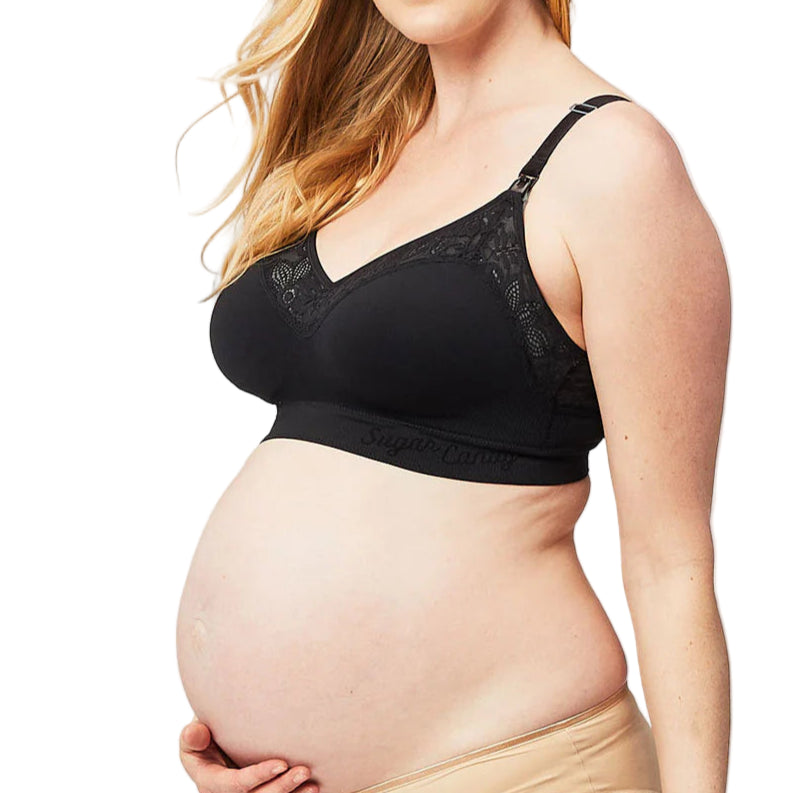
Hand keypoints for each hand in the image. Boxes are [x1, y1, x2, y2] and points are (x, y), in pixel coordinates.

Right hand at [179, 717, 317, 792]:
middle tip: (305, 771)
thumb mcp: (193, 735)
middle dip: (281, 788)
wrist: (214, 742)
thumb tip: (195, 732)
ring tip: (314, 785)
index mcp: (210, 783)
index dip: (258, 776)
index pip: (236, 785)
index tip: (282, 763)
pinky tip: (314, 789)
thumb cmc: (204, 734)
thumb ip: (193, 735)